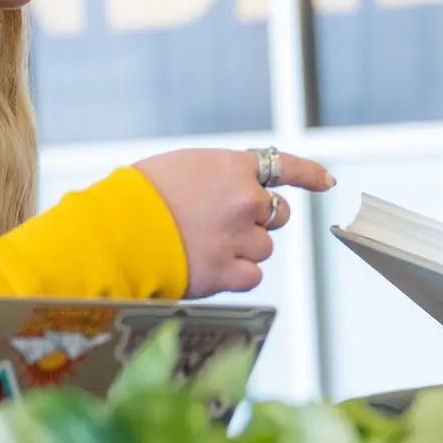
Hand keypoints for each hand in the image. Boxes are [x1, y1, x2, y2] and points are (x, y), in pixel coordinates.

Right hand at [131, 148, 332, 297]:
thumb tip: (234, 193)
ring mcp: (238, 237)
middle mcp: (244, 200)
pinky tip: (209, 267)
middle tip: (224, 226)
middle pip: (277, 215)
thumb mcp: (182, 167)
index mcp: (233, 168)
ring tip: (204, 246)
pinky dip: (236, 275)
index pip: (285, 166)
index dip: (310, 175)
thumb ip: (217, 178)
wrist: (115, 232)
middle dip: (259, 222)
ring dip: (243, 249)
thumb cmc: (139, 197)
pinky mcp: (227, 271)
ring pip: (264, 248)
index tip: (327, 181)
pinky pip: (252, 276)